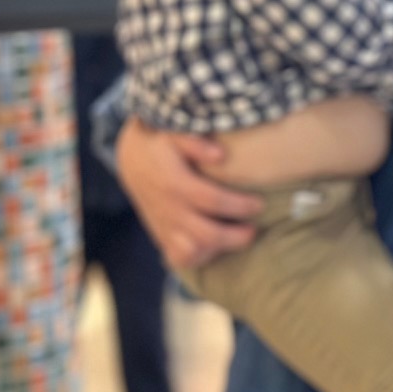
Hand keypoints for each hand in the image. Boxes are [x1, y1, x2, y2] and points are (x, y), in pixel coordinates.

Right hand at [115, 120, 259, 270]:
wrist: (133, 159)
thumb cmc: (162, 142)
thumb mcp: (175, 133)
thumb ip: (196, 142)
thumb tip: (221, 155)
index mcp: (174, 183)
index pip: (212, 201)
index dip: (240, 205)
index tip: (259, 204)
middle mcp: (169, 209)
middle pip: (206, 235)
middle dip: (236, 236)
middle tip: (253, 228)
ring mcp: (164, 225)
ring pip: (191, 252)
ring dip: (218, 249)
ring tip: (236, 237)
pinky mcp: (162, 235)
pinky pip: (180, 258)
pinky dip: (199, 258)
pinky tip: (215, 246)